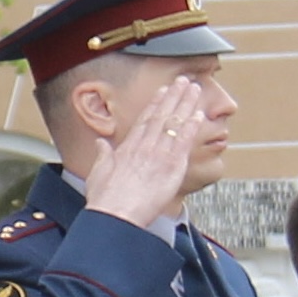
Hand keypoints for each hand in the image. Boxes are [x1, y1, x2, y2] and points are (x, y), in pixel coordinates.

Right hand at [80, 73, 213, 230]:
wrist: (116, 215)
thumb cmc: (105, 200)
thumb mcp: (98, 173)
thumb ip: (102, 155)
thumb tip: (100, 143)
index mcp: (127, 148)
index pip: (145, 120)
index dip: (155, 103)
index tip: (163, 91)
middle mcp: (144, 146)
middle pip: (162, 116)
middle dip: (174, 96)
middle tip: (184, 81)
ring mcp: (159, 154)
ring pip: (174, 124)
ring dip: (186, 105)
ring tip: (195, 89)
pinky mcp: (171, 166)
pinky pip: (184, 142)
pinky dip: (191, 127)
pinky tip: (199, 115)